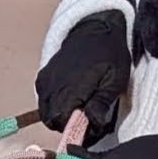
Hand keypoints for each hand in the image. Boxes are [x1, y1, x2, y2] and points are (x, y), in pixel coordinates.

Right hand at [38, 7, 130, 139]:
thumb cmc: (109, 54)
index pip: (63, 124)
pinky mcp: (42, 77)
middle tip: (88, 117)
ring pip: (46, 112)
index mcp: (69, 88)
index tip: (93, 126)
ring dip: (62, 115)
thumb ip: (101, 104)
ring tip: (81, 106)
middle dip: (69, 124)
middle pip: (52, 121)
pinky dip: (56, 104)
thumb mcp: (115, 80)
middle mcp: (52, 85)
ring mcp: (45, 81)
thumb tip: (92, 123)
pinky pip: (44, 100)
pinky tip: (73, 96)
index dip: (78, 130)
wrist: (95, 28)